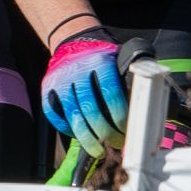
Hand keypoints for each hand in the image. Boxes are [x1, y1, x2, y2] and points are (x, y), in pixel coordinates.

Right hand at [41, 27, 127, 156]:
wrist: (73, 40)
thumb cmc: (103, 56)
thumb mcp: (120, 58)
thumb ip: (129, 78)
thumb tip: (143, 108)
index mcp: (100, 62)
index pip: (111, 94)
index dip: (120, 117)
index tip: (126, 130)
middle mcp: (77, 71)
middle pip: (91, 110)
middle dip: (105, 133)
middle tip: (115, 144)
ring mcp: (60, 80)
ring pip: (73, 117)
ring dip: (87, 139)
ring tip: (99, 150)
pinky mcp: (47, 88)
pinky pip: (55, 115)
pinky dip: (66, 129)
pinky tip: (79, 137)